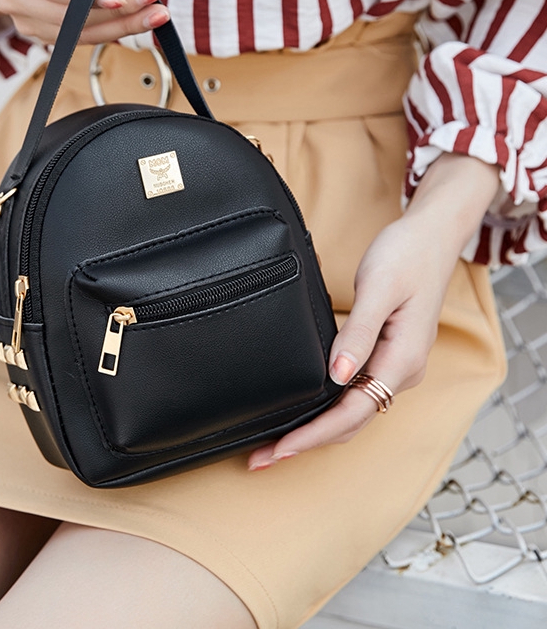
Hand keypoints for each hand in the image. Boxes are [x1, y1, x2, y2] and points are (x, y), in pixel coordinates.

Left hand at [247, 153, 499, 470]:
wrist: (431, 236)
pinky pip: (356, 392)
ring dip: (316, 430)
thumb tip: (337, 376)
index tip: (279, 449)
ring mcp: (395, 365)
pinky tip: (305, 410)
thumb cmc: (405, 256)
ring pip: (353, 411)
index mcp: (402, 360)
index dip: (313, 435)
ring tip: (277, 442)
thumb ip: (358, 334)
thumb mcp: (378, 291)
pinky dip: (328, 408)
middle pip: (350, 422)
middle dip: (307, 442)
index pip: (352, 413)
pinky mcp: (386, 354)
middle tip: (262, 457)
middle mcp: (402, 371)